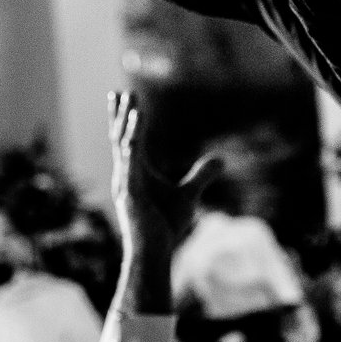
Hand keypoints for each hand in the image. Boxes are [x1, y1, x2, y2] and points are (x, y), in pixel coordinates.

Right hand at [108, 90, 192, 247]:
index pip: (130, 139)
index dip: (128, 119)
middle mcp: (126, 174)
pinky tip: (133, 134)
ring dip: (127, 124)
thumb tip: (221, 160)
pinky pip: (130, 166)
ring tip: (130, 102)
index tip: (127, 97)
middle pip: (121, 137)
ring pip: (125, 146)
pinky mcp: (130, 194)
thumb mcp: (189, 194)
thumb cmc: (165, 225)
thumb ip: (202, 175)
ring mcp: (125, 183)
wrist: (155, 251)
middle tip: (119, 90)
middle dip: (121, 114)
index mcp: (136, 172)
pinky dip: (131, 148)